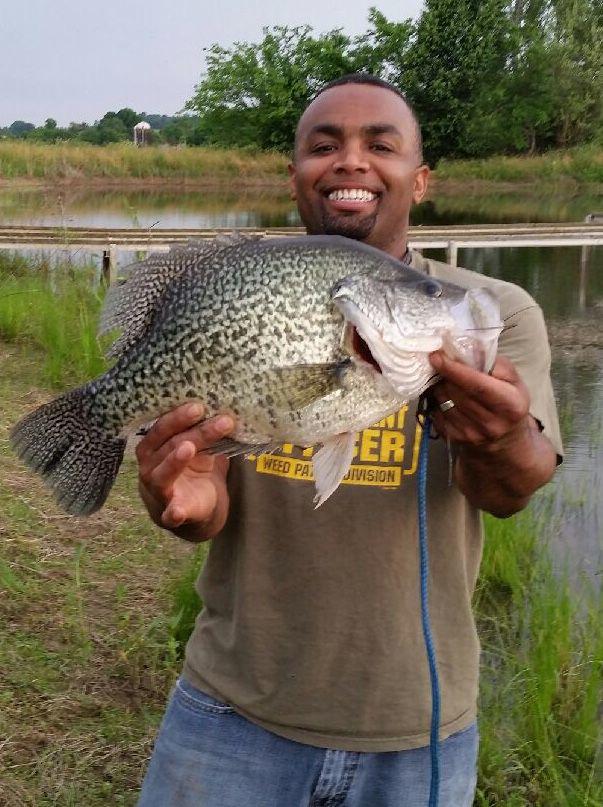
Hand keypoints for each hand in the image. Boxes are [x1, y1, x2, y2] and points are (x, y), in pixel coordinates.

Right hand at [135, 402, 234, 539]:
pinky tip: (177, 511)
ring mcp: (157, 491)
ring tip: (189, 447)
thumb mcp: (198, 447)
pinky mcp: (170, 514)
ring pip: (164, 474)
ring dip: (175, 461)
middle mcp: (149, 467)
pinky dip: (173, 512)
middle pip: (169, 445)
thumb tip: (225, 405)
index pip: (162, 428)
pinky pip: (170, 514)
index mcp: (153, 447)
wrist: (194, 510)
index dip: (178, 416)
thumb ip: (204, 430)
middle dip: (191, 431)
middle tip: (206, 416)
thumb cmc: (191, 470)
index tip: (200, 406)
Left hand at [427, 351, 530, 448]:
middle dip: (445, 375)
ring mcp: (471, 434)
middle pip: (456, 392)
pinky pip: (436, 413)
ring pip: (443, 401)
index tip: (437, 356)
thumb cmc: (509, 400)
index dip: (454, 370)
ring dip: (440, 387)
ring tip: (447, 381)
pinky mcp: (454, 439)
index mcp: (510, 404)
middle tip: (441, 363)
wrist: (505, 438)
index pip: (476, 385)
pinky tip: (446, 397)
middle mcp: (491, 423)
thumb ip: (494, 362)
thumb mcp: (512, 379)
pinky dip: (437, 401)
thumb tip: (468, 348)